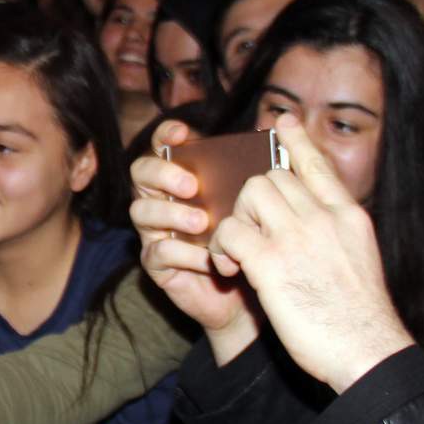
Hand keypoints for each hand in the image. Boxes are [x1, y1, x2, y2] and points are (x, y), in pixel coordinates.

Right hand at [130, 118, 256, 354]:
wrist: (249, 291)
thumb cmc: (251, 238)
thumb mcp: (254, 203)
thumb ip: (255, 173)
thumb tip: (282, 132)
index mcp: (183, 177)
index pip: (163, 146)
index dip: (166, 136)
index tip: (182, 134)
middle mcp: (162, 199)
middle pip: (141, 174)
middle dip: (163, 174)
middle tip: (191, 185)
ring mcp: (155, 231)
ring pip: (141, 212)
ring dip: (170, 214)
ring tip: (201, 222)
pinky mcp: (157, 264)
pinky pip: (158, 252)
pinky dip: (183, 252)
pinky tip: (207, 256)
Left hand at [210, 116, 413, 392]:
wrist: (367, 351)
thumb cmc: (360, 319)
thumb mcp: (358, 262)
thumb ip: (334, 236)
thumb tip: (311, 226)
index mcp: (349, 217)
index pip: (318, 165)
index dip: (296, 142)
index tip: (282, 123)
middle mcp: (324, 218)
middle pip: (272, 177)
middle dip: (251, 202)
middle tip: (247, 236)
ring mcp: (298, 236)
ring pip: (249, 194)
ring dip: (234, 222)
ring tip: (235, 256)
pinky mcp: (270, 262)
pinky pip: (230, 231)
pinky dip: (220, 248)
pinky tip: (228, 271)